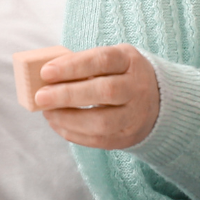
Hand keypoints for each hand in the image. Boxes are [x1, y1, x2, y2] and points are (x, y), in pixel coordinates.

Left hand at [33, 43, 160, 149]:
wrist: (158, 100)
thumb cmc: (121, 74)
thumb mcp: (112, 60)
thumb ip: (84, 64)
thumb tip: (45, 76)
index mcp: (130, 61)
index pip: (102, 60)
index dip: (73, 66)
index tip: (46, 72)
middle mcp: (137, 87)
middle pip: (105, 91)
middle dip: (68, 95)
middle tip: (41, 97)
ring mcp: (135, 115)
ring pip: (102, 122)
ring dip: (68, 119)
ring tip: (47, 113)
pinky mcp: (127, 137)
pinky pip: (98, 140)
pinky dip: (73, 133)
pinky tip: (58, 123)